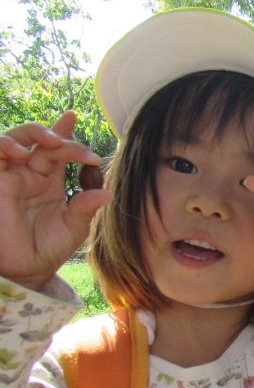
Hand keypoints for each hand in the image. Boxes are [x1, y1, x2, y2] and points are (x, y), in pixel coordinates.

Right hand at [0, 112, 108, 289]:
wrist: (26, 270)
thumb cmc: (49, 249)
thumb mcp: (73, 227)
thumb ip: (86, 208)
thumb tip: (108, 193)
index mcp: (51, 181)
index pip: (58, 149)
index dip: (64, 131)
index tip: (73, 116)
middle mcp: (30, 174)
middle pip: (43, 142)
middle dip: (63, 139)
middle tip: (84, 153)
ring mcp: (11, 176)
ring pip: (16, 139)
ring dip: (34, 132)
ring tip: (54, 140)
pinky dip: (6, 146)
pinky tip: (22, 153)